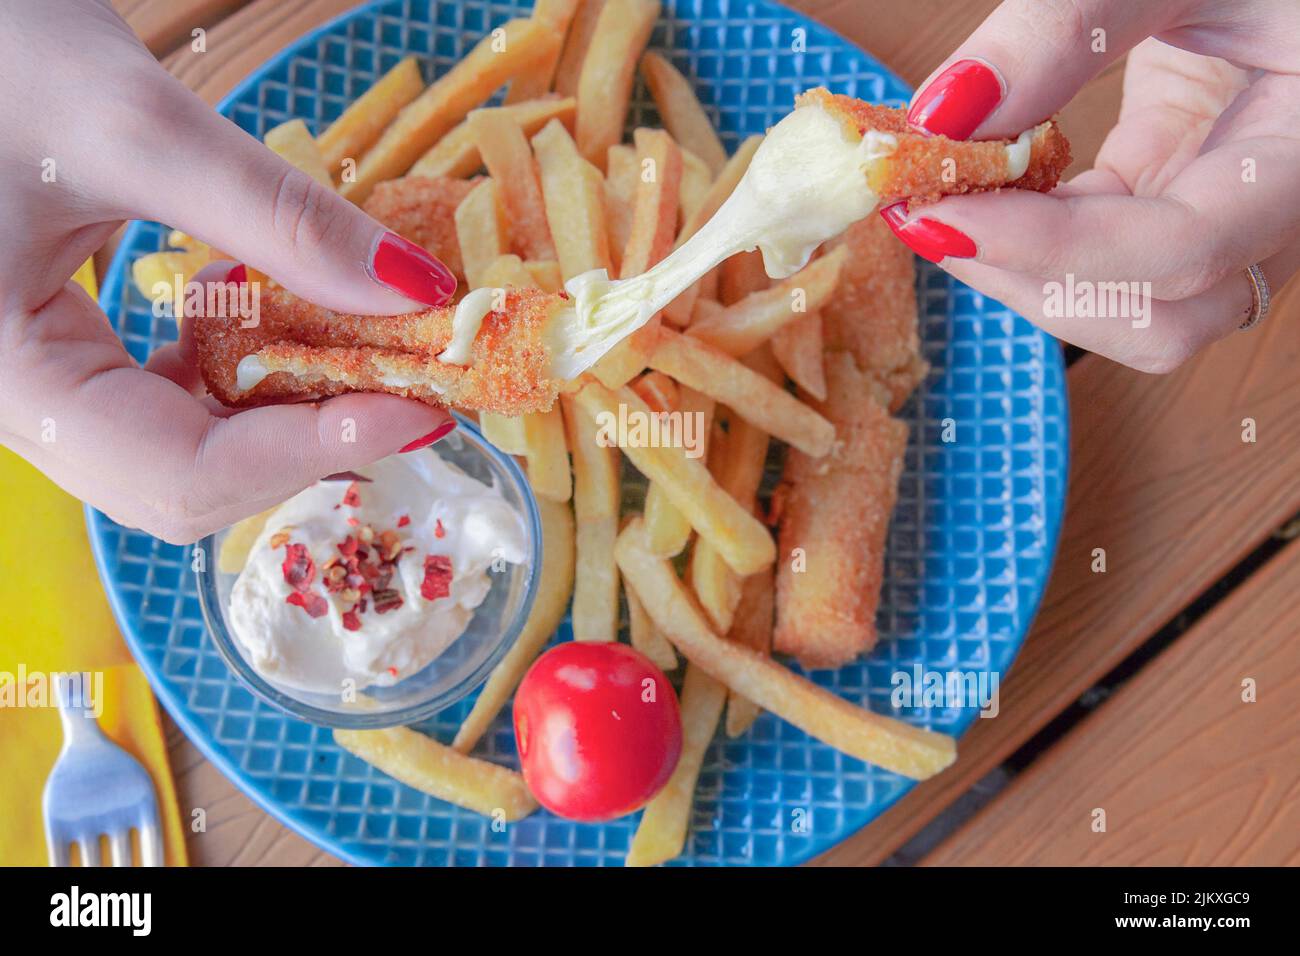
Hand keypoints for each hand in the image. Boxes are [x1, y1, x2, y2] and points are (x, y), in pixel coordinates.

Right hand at [0, 0, 460, 542]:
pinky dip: (243, 371)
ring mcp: (44, 386)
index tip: (418, 407)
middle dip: (311, 440)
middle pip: (190, 482)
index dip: (312, 451)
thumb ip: (276, 217)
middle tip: (409, 387)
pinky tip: (264, 307)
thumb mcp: (132, 125)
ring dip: (286, 408)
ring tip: (356, 350)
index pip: (182, 473)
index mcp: (8, 379)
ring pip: (187, 450)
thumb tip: (414, 292)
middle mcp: (19, 407)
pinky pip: (169, 401)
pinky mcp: (70, 355)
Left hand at [881, 0, 1299, 371]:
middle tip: (921, 216)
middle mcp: (1278, 208)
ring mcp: (1225, 212)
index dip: (1053, 249)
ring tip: (936, 205)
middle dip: (1027, 280)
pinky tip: (970, 190)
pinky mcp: (1173, 194)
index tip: (940, 216)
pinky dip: (1023, 234)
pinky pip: (1097, 253)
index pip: (1182, 248)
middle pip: (1156, 318)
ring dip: (1018, 272)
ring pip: (1124, 307)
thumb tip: (945, 115)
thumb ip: (1071, 23)